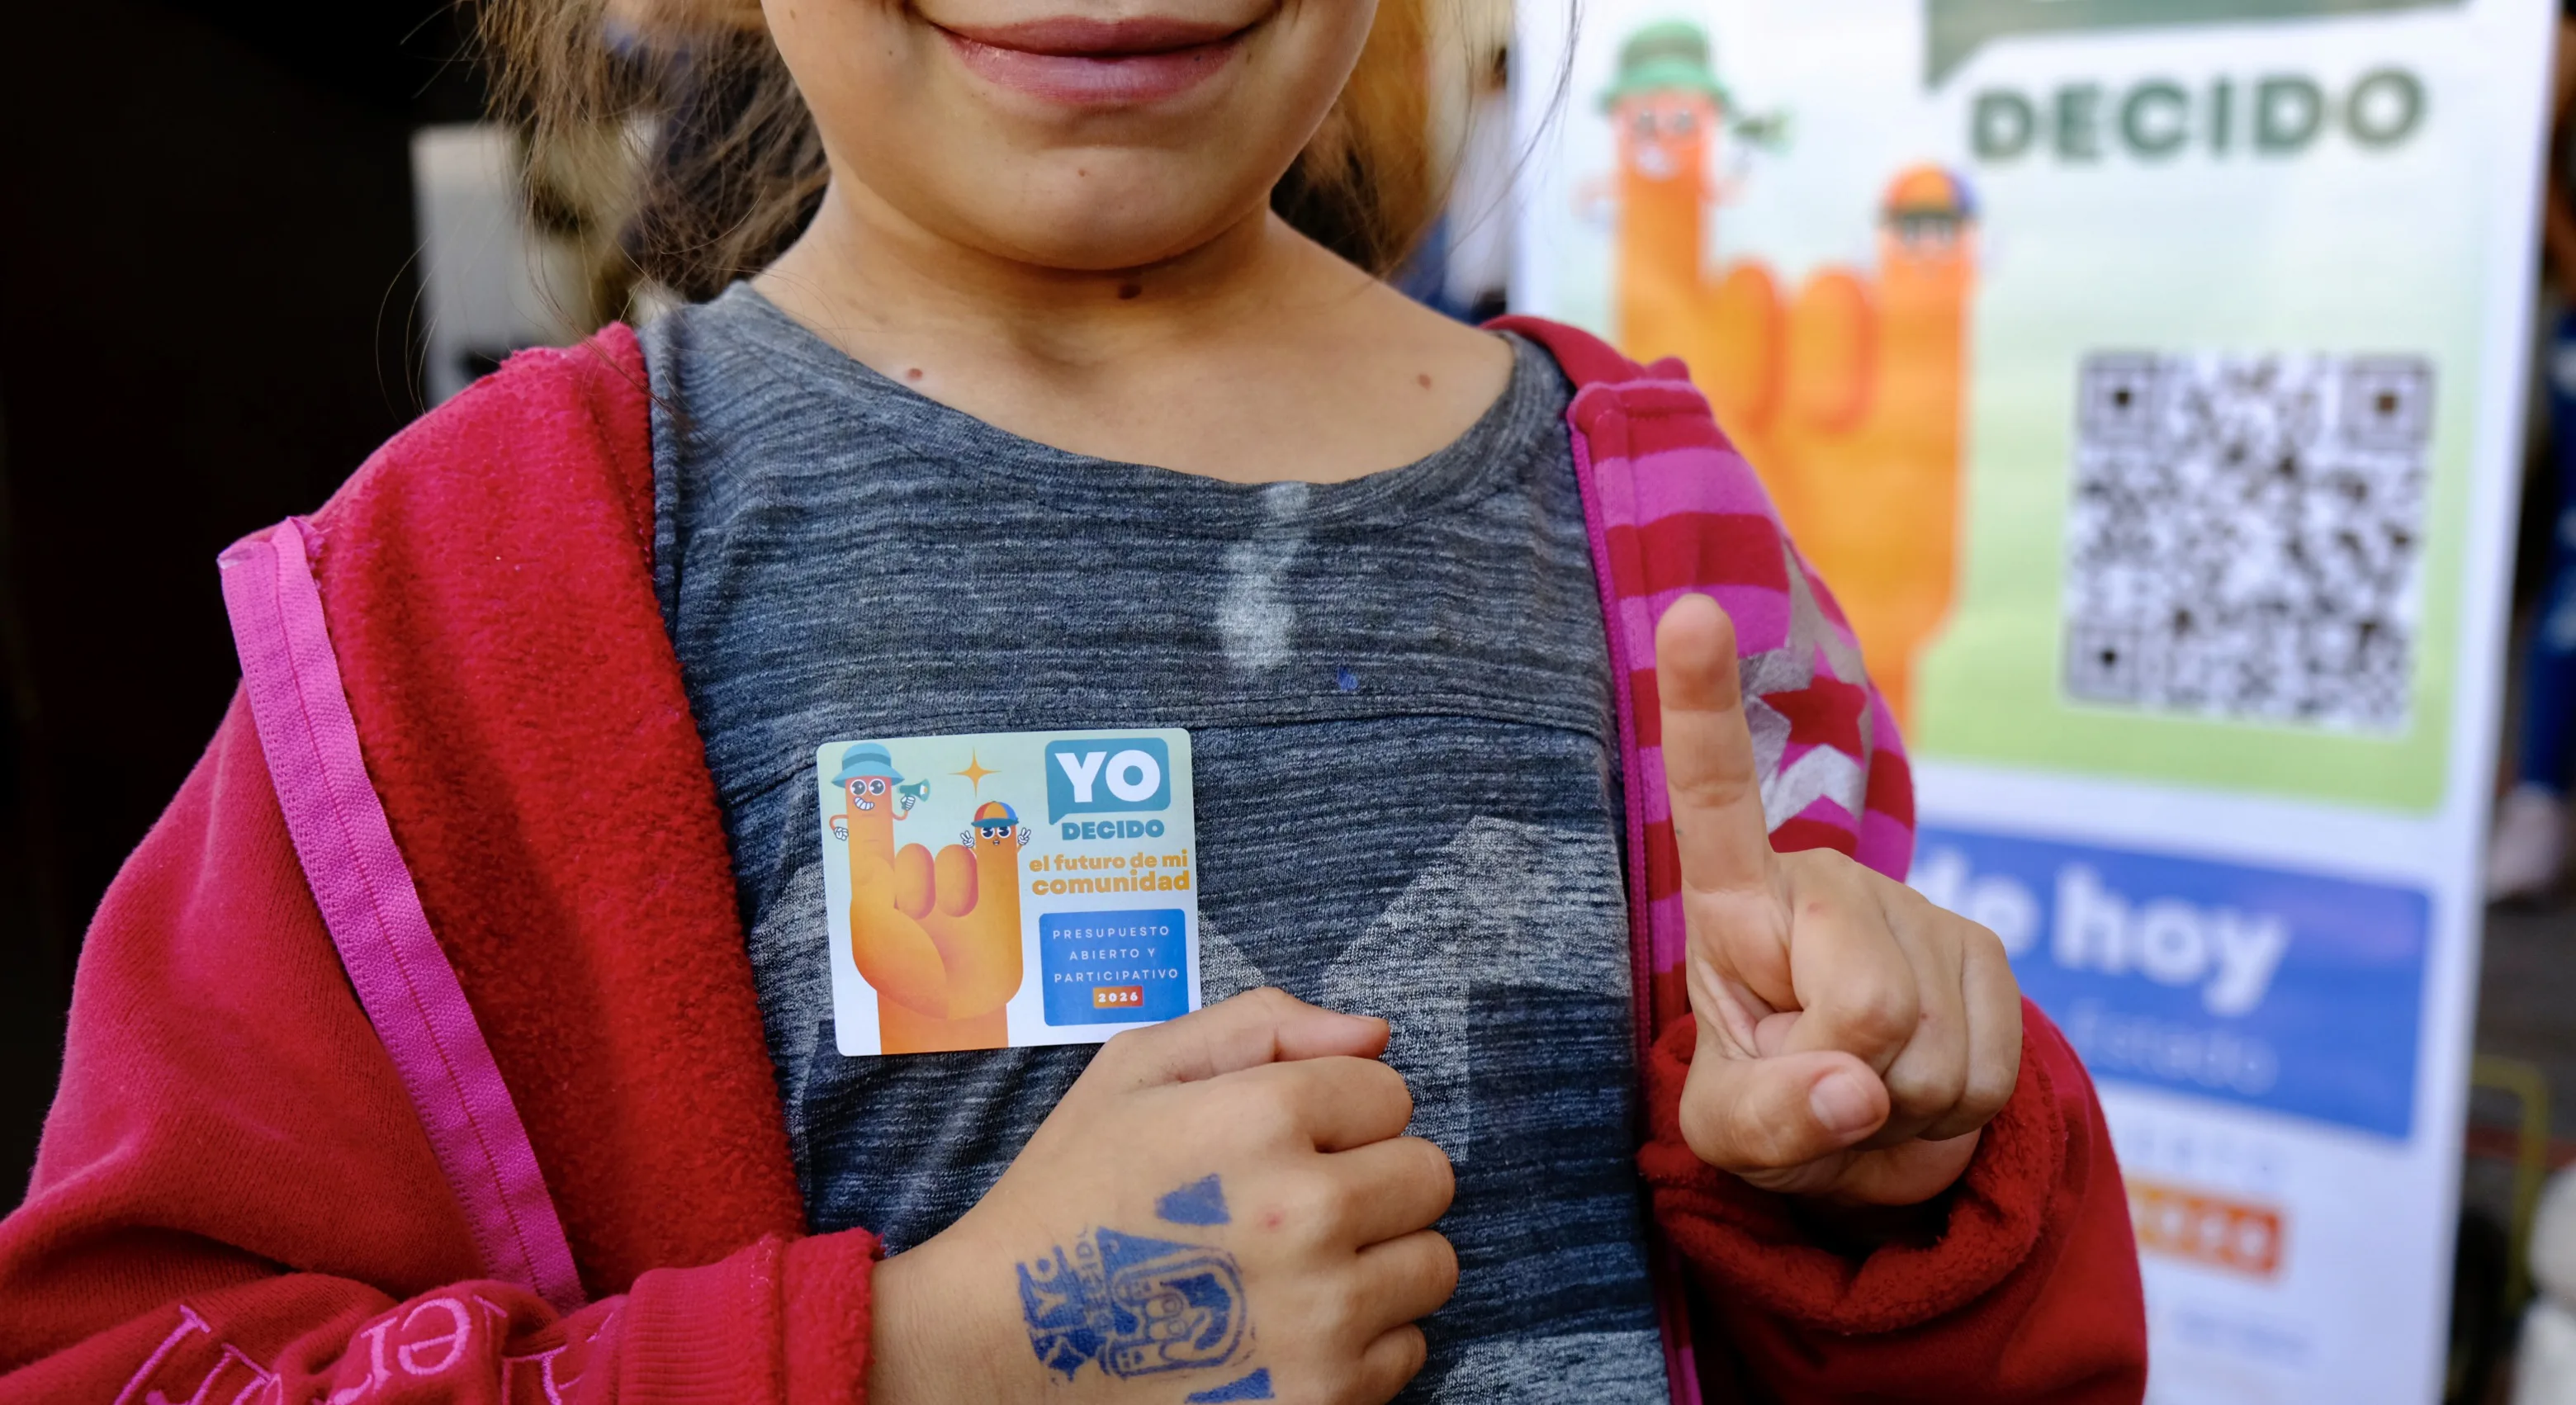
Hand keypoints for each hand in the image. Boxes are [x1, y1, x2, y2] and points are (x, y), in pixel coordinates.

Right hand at [869, 988, 1457, 1404]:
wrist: (1000, 1341)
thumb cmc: (1067, 1197)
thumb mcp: (1135, 1069)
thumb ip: (1260, 1026)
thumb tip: (1374, 1034)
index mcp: (1262, 1117)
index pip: (1391, 1094)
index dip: (1337, 1113)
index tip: (1283, 1142)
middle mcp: (1306, 1214)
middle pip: (1428, 1177)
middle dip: (1372, 1180)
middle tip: (1294, 1205)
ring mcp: (1320, 1317)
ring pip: (1432, 1265)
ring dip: (1378, 1261)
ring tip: (1293, 1268)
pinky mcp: (1324, 1398)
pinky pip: (1408, 1350)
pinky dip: (1362, 1340)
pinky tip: (1287, 1327)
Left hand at [1656, 593, 2020, 1205]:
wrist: (1865, 1136)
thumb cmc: (1771, 1108)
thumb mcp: (1731, 1138)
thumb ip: (1770, 1120)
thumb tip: (1857, 1087)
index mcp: (1735, 900)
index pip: (1712, 796)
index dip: (1704, 707)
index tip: (1692, 614)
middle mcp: (1827, 881)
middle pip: (1866, 1006)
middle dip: (1850, 1082)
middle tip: (1823, 1085)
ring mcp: (1916, 909)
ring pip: (1931, 1051)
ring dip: (1902, 1105)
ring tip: (1866, 1087)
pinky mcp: (1986, 952)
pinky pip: (1988, 1070)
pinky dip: (1952, 1111)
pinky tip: (1919, 1087)